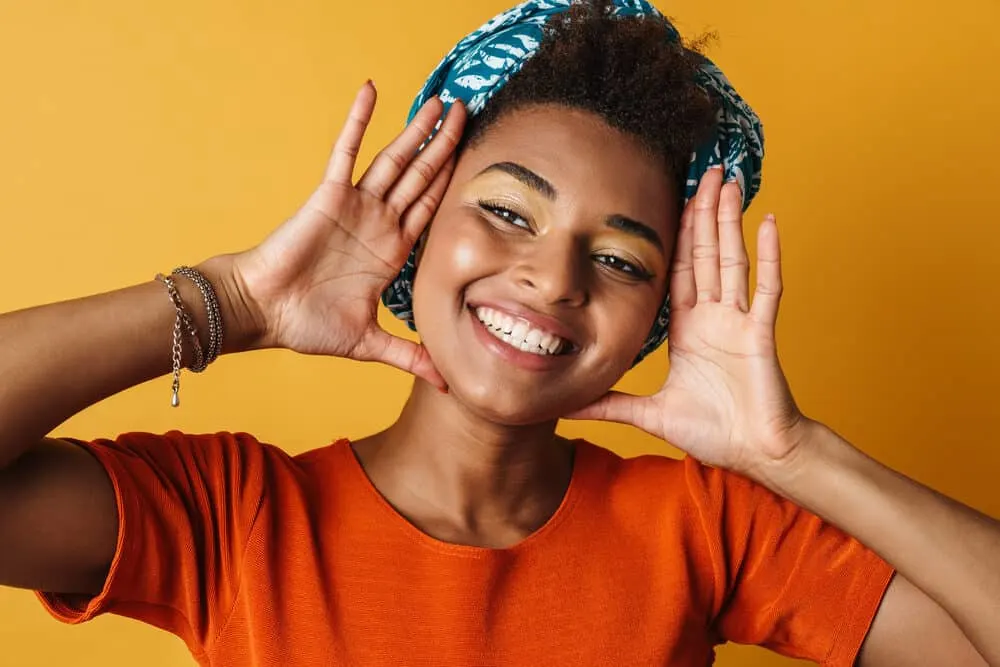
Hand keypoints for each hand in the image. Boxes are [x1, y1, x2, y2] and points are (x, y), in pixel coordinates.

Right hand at [229, 82, 465, 389]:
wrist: (265, 313)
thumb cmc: (309, 325)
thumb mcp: (371, 343)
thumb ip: (409, 356)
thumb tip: (446, 382)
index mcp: (394, 251)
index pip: (433, 208)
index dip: (455, 182)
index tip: (478, 157)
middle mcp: (380, 222)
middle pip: (422, 176)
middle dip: (446, 145)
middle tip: (470, 111)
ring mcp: (356, 205)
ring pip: (395, 159)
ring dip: (418, 130)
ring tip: (442, 100)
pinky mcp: (329, 195)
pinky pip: (346, 151)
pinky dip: (359, 121)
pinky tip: (372, 90)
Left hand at [566, 168, 806, 477]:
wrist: (756, 455)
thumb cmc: (713, 432)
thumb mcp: (649, 414)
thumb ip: (610, 404)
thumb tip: (566, 407)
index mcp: (689, 329)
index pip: (679, 270)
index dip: (675, 235)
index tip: (671, 200)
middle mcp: (715, 317)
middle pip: (706, 253)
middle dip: (702, 213)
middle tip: (702, 170)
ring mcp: (739, 321)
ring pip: (732, 259)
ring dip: (729, 220)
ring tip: (727, 181)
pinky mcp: (761, 333)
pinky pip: (766, 288)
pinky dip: (770, 255)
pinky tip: (768, 222)